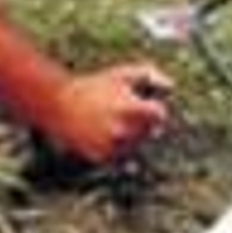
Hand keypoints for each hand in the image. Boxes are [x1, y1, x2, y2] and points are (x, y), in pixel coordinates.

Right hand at [45, 65, 172, 163]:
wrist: (60, 104)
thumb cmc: (95, 87)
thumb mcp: (122, 74)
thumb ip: (150, 74)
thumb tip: (171, 86)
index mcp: (130, 108)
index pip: (160, 114)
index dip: (155, 109)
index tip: (146, 105)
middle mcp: (122, 130)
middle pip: (150, 131)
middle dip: (143, 122)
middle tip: (123, 112)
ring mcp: (112, 146)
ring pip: (137, 145)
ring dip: (132, 136)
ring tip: (112, 121)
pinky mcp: (102, 158)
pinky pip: (123, 157)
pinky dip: (119, 148)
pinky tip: (106, 134)